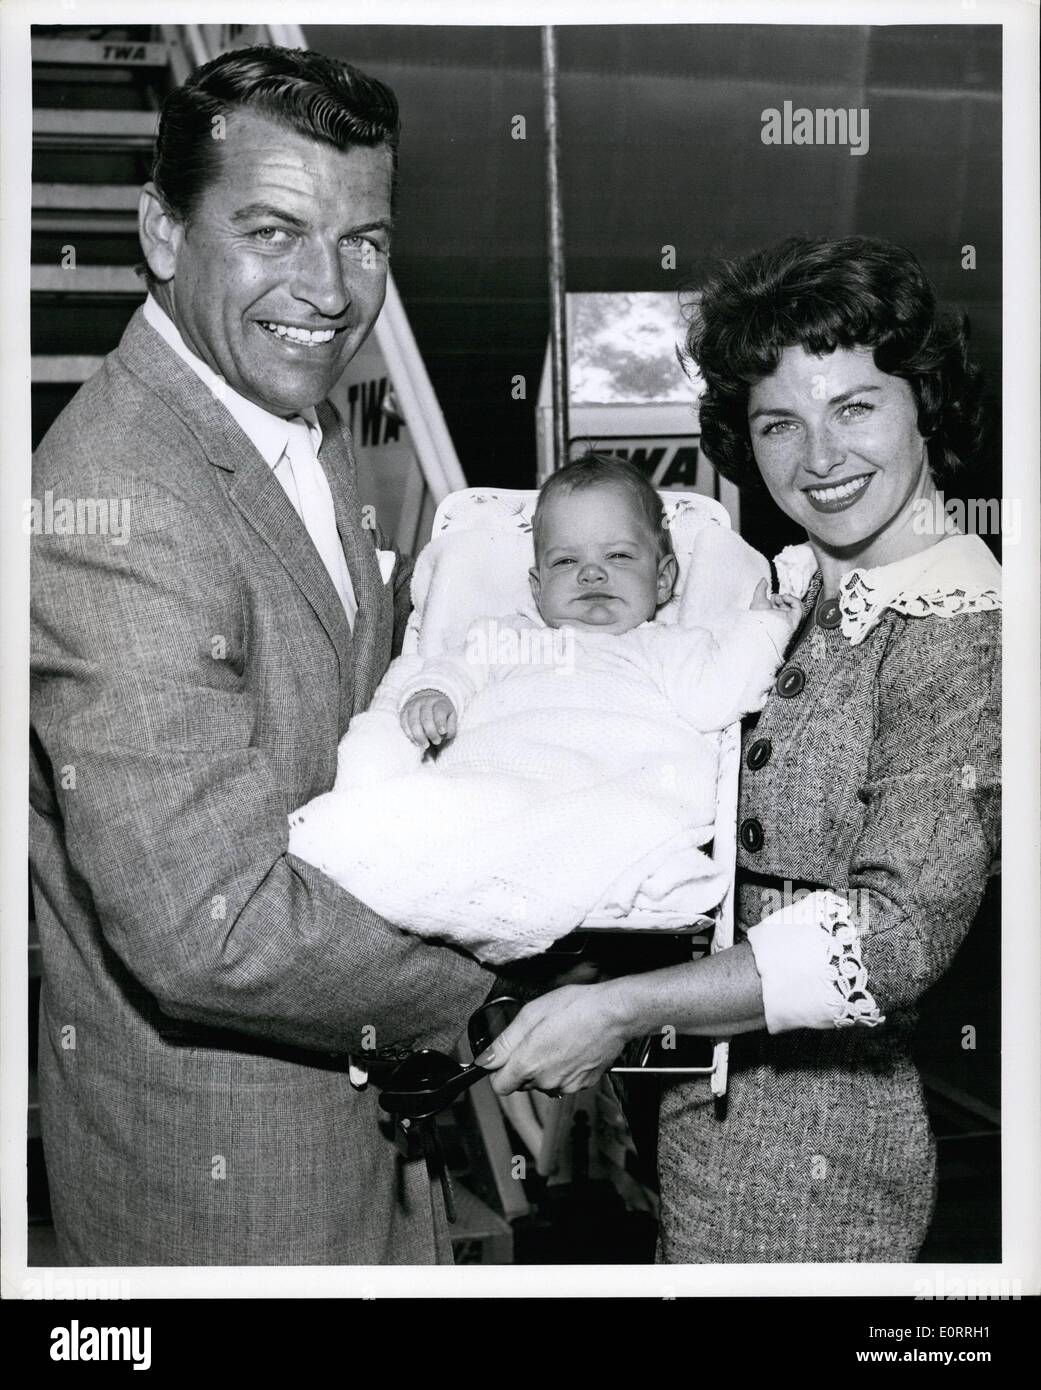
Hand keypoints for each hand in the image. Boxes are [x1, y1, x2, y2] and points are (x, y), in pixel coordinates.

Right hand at [399, 689, 457, 747]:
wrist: (426, 699)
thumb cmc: (441, 713)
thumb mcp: (451, 716)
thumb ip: (451, 726)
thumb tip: (445, 734)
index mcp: (439, 702)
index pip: (439, 711)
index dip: (440, 722)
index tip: (443, 732)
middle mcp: (425, 702)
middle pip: (426, 718)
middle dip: (431, 732)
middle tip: (437, 742)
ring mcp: (413, 706)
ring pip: (413, 722)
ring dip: (419, 736)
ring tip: (425, 746)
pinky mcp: (404, 712)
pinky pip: (404, 724)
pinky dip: (409, 734)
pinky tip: (416, 742)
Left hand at [475, 983, 629, 1095]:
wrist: (614, 1014)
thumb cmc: (576, 1007)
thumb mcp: (531, 1013)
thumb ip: (505, 1041)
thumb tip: (486, 1060)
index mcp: (529, 1063)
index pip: (499, 1086)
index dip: (499, 1071)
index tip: (505, 1059)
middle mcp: (546, 1080)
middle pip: (522, 1083)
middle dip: (523, 1066)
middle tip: (537, 1040)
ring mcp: (566, 1085)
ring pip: (543, 1083)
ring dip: (544, 1069)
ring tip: (557, 1041)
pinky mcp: (583, 1084)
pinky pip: (564, 1082)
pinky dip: (564, 1070)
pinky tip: (572, 1049)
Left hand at [750, 578, 801, 632]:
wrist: (764, 625)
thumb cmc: (758, 616)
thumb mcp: (757, 599)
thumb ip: (760, 588)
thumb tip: (763, 580)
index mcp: (770, 614)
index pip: (776, 604)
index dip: (774, 598)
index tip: (771, 596)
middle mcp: (779, 617)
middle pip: (784, 604)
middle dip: (779, 598)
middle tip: (774, 598)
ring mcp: (787, 618)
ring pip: (792, 605)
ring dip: (786, 598)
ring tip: (779, 598)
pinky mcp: (794, 618)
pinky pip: (798, 607)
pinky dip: (793, 599)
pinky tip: (785, 598)